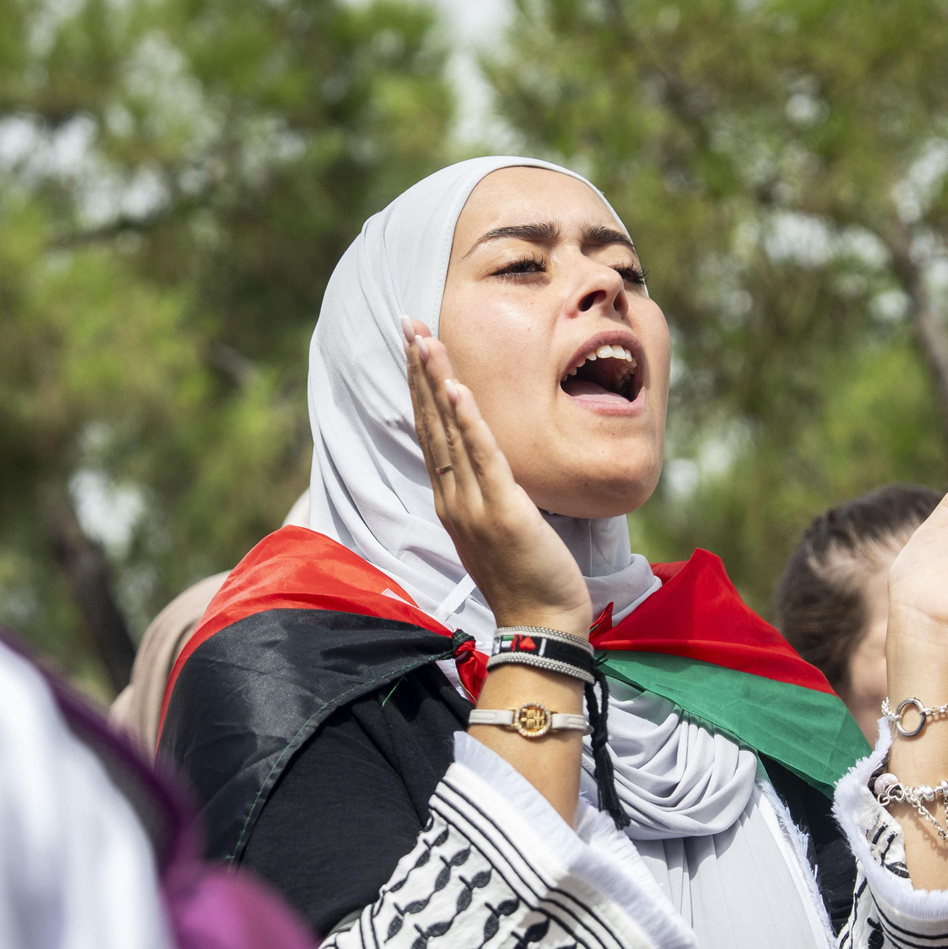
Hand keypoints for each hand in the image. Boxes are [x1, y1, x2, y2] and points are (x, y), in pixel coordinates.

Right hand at [404, 318, 592, 634]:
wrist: (540, 624)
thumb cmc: (526, 578)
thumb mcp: (499, 527)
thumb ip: (488, 492)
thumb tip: (492, 463)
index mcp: (451, 500)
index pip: (431, 432)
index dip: (421, 388)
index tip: (415, 347)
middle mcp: (453, 497)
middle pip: (430, 422)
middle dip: (419, 371)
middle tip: (408, 324)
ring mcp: (473, 504)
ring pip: (449, 432)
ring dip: (435, 382)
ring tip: (423, 340)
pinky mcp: (503, 510)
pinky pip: (482, 457)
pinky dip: (468, 421)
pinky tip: (457, 388)